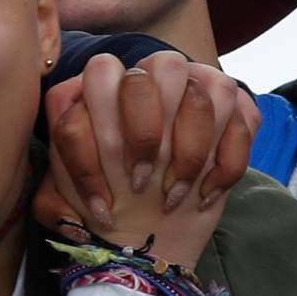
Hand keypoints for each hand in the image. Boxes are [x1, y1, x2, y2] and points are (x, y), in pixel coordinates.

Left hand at [36, 50, 256, 269]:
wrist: (152, 226)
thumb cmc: (108, 203)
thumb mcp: (70, 206)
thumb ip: (54, 204)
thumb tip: (70, 211)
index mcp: (99, 89)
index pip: (96, 81)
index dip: (94, 144)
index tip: (101, 200)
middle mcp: (147, 77)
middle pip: (151, 69)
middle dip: (143, 133)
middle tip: (138, 183)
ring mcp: (194, 86)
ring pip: (203, 84)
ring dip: (189, 151)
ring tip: (173, 195)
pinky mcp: (235, 109)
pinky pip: (241, 115)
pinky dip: (226, 163)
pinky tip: (205, 194)